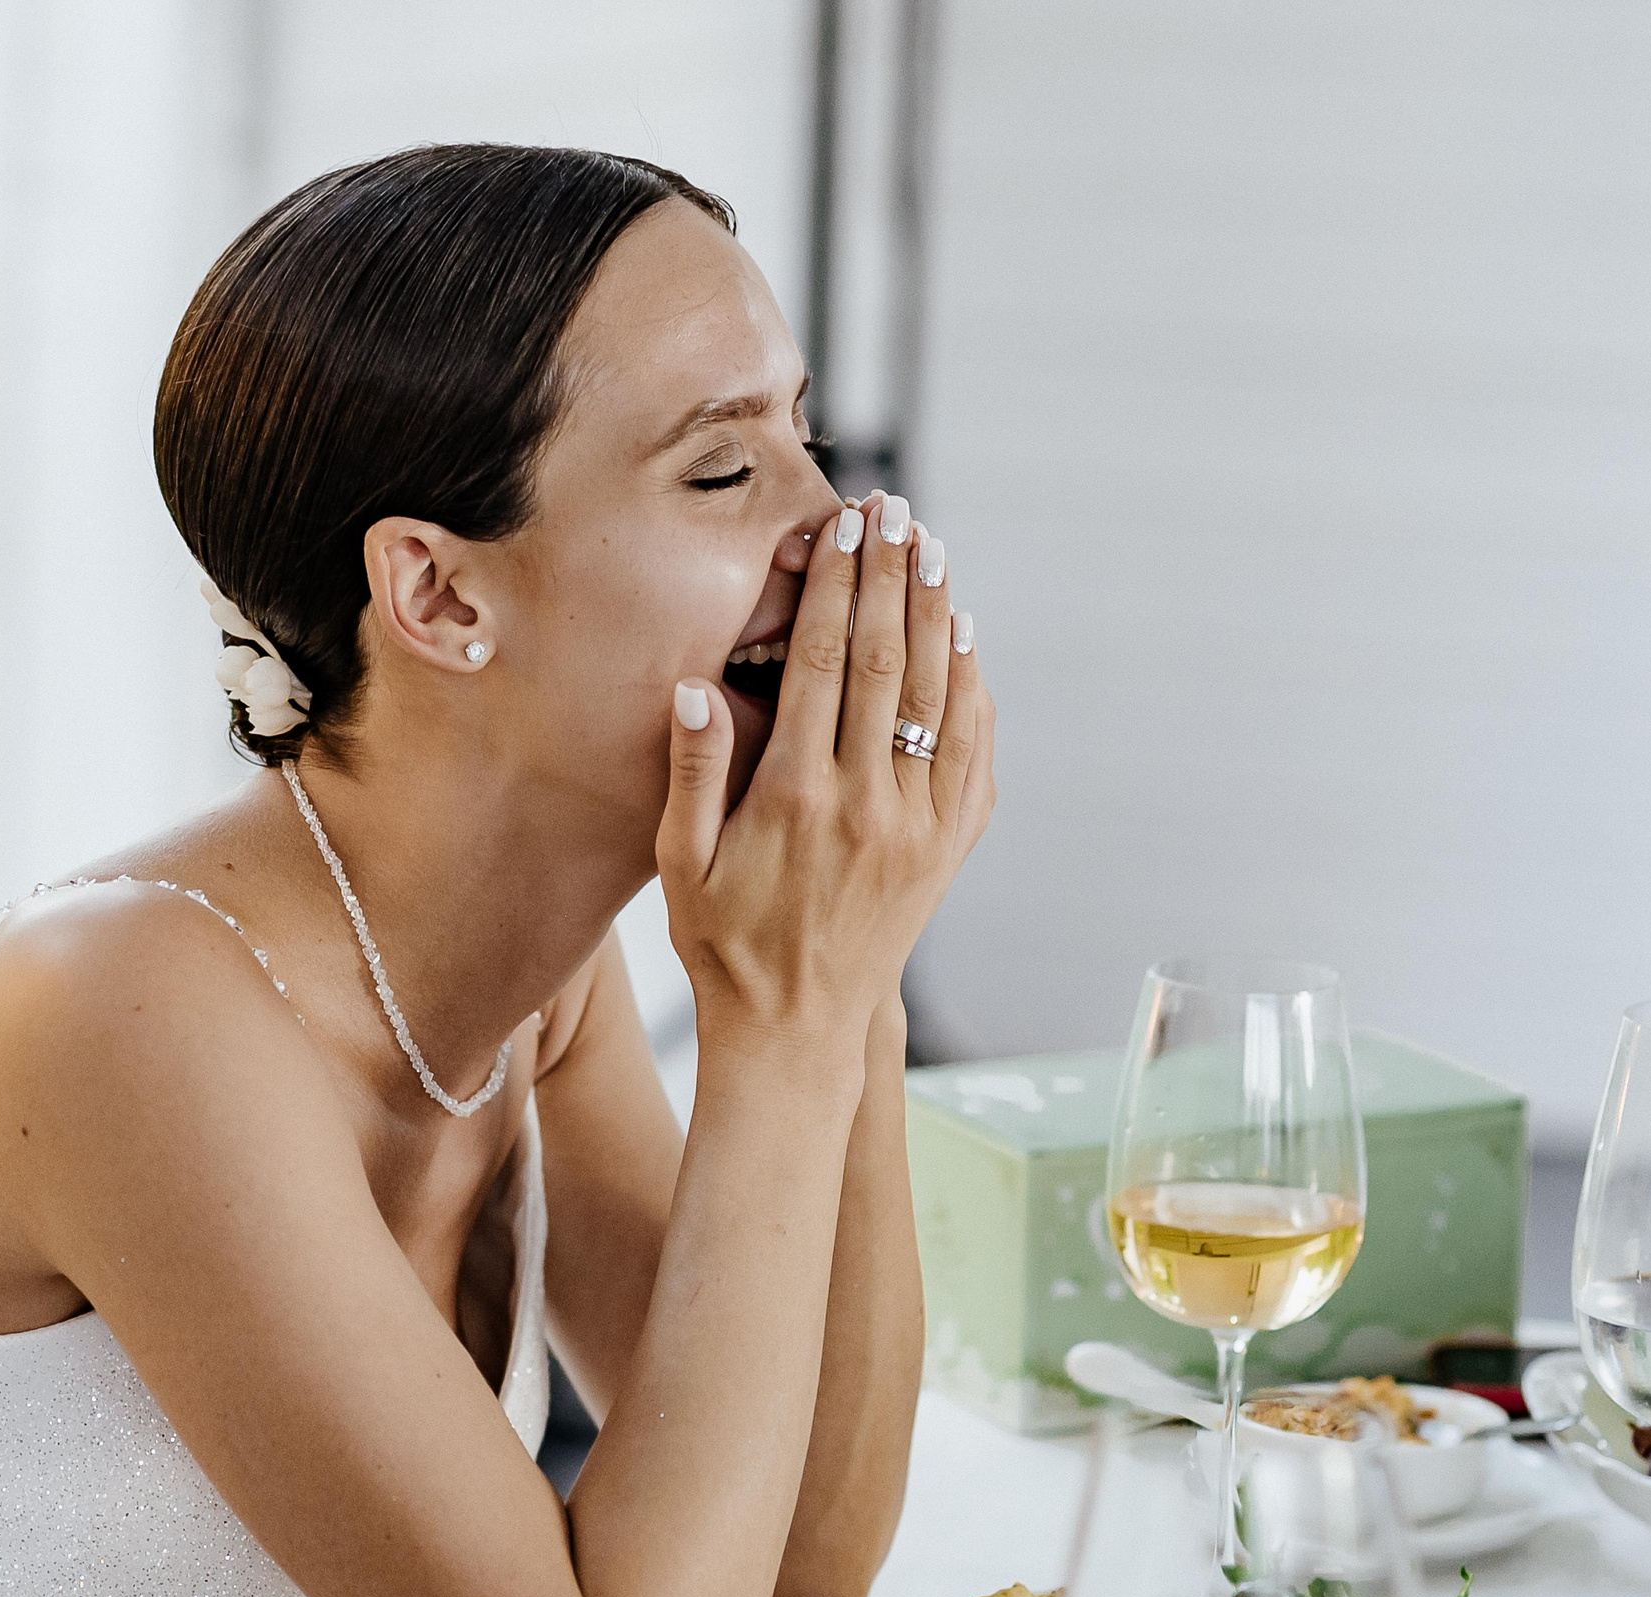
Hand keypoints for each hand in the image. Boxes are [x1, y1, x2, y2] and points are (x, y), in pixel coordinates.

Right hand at [657, 492, 994, 1046]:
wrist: (796, 1029)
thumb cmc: (722, 942)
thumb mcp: (679, 861)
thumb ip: (692, 770)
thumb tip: (697, 684)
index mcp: (794, 798)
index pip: (820, 664)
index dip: (833, 588)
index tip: (841, 531)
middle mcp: (866, 805)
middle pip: (885, 662)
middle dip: (890, 577)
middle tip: (895, 512)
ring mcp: (917, 826)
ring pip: (936, 697)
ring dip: (937, 615)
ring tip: (931, 550)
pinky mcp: (947, 849)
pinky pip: (971, 751)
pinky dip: (970, 687)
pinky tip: (962, 639)